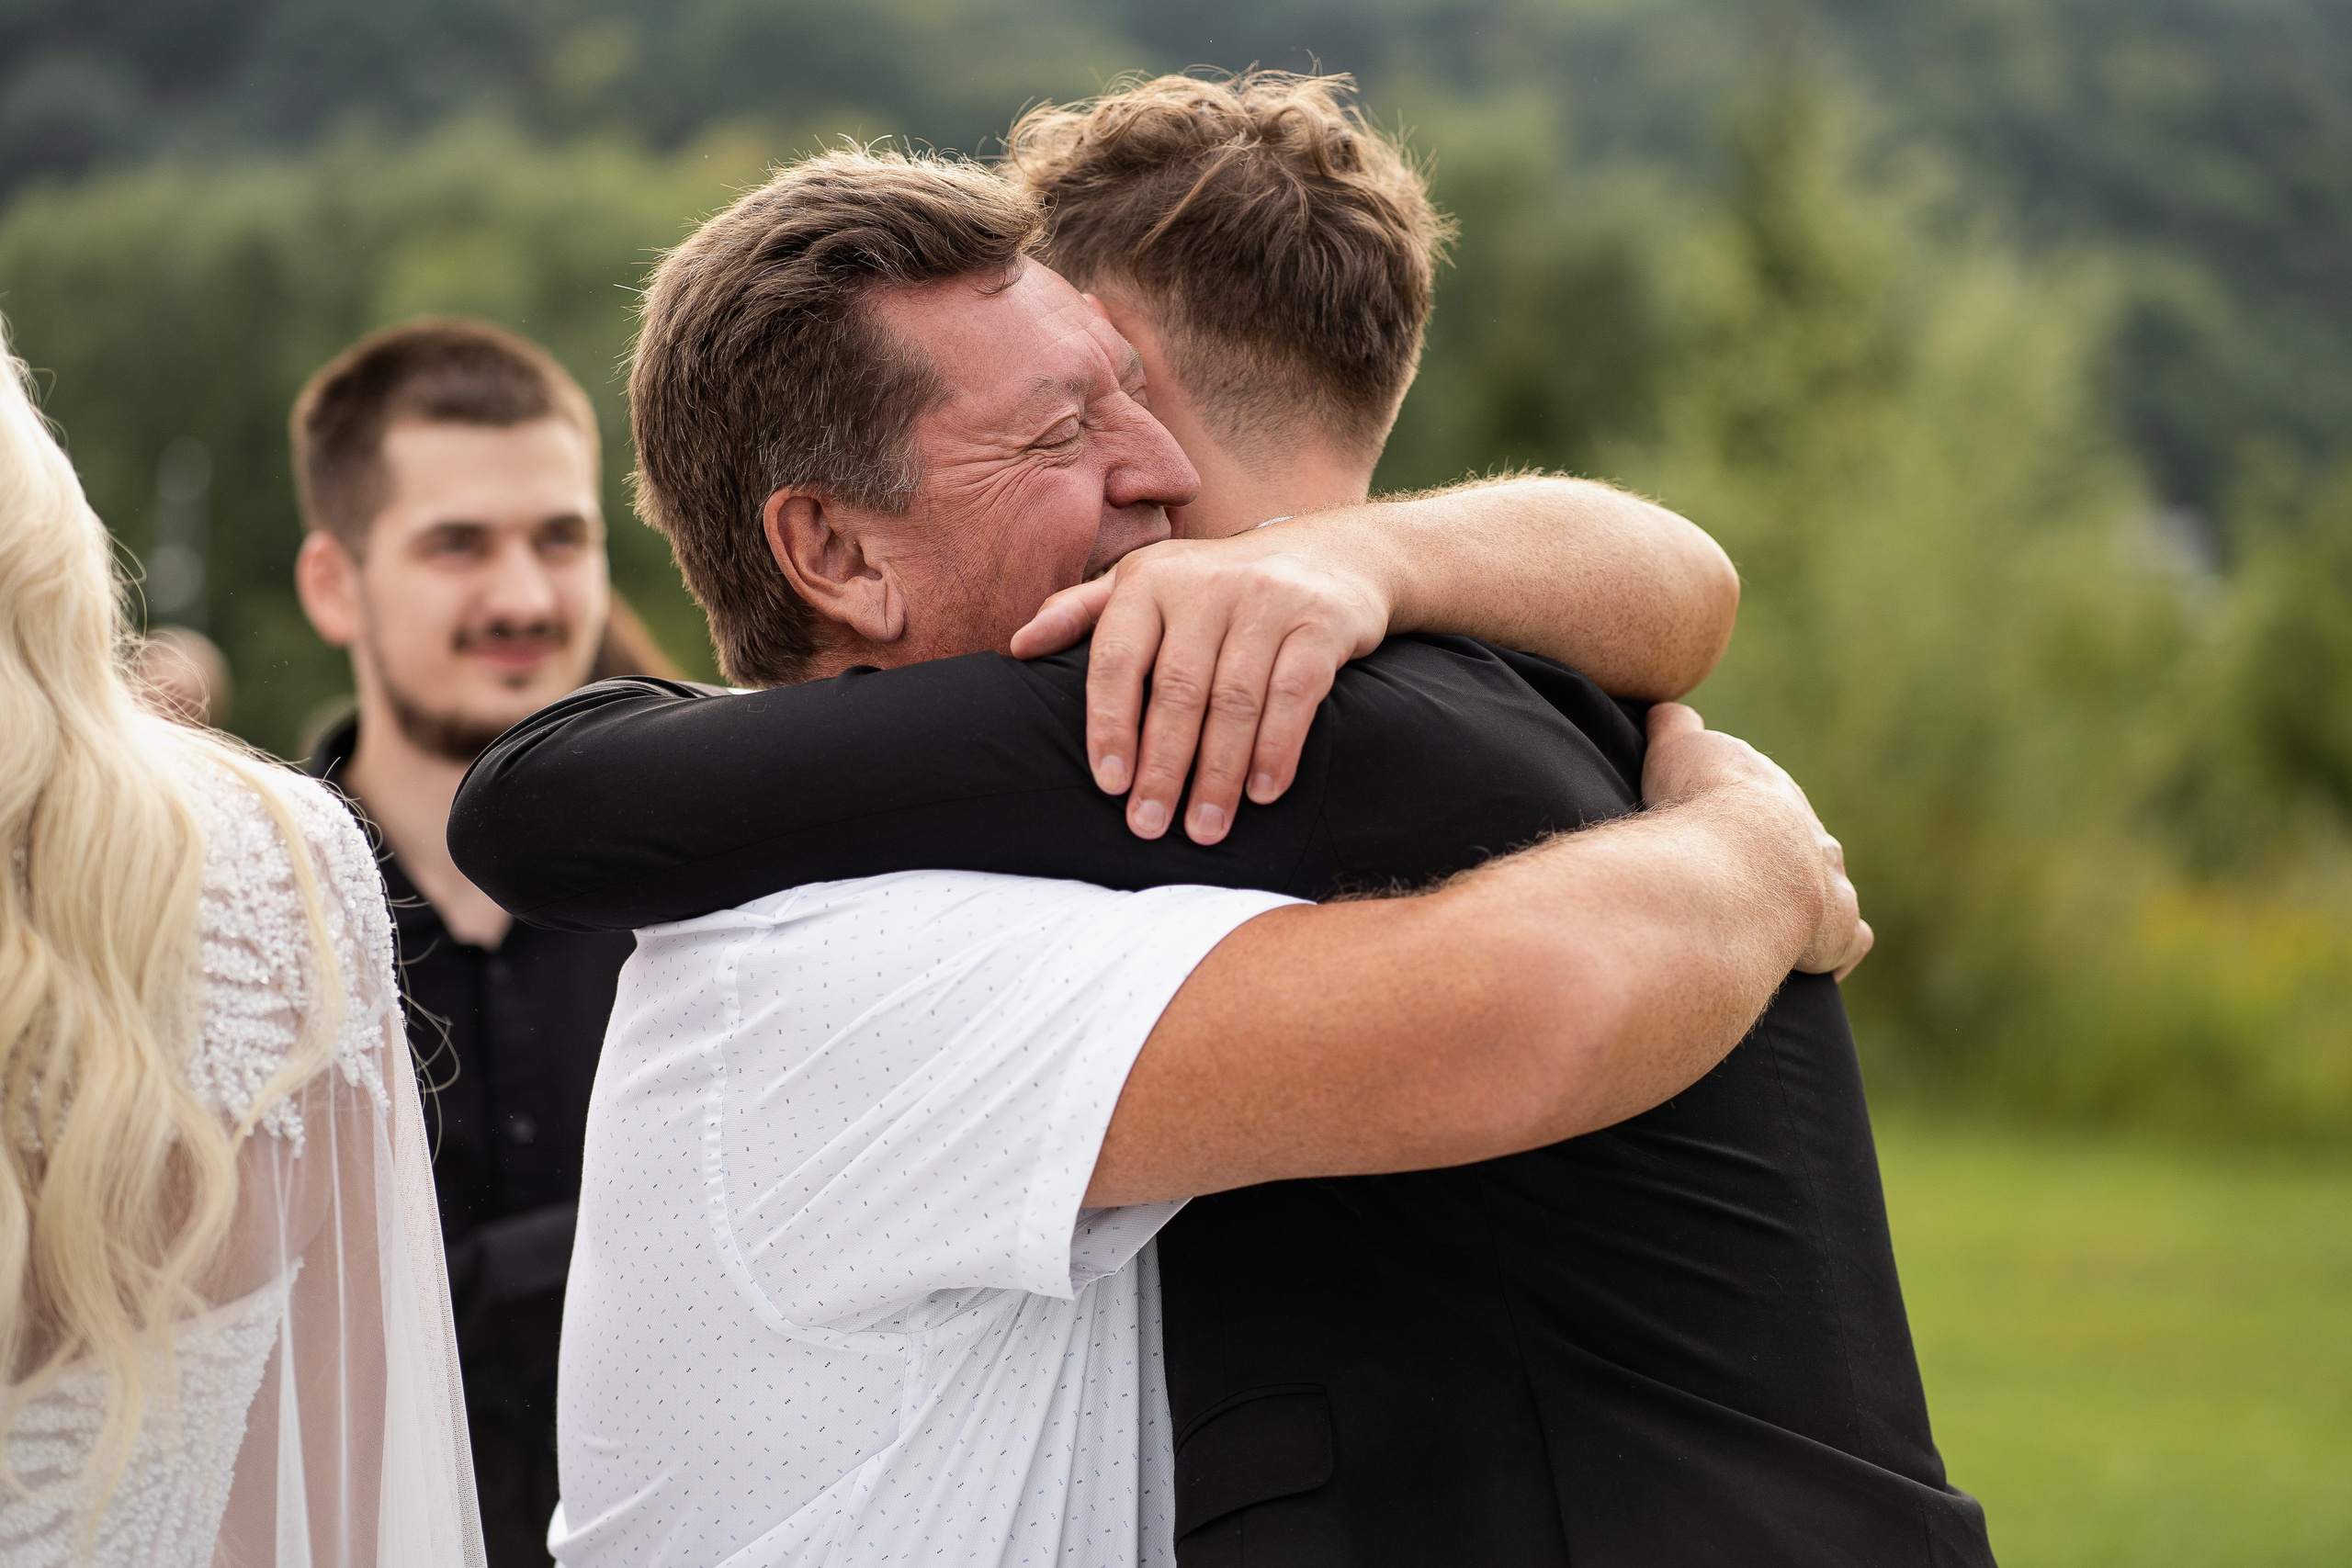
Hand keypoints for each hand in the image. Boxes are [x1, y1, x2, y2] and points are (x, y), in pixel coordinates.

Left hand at [1010, 527, 1393, 843]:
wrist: (1331, 555)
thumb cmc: (1219, 586)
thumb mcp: (1148, 583)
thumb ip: (1083, 613)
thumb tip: (1018, 646)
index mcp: (1150, 581)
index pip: (1118, 659)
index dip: (1110, 725)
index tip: (1110, 785)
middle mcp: (1205, 585)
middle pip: (1177, 689)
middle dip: (1162, 767)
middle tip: (1148, 826)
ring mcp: (1266, 600)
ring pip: (1234, 700)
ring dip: (1217, 774)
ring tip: (1204, 828)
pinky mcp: (1320, 622)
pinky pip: (1294, 694)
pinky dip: (1276, 748)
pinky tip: (1262, 792)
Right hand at [1641, 704, 1872, 980]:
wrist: (1746, 852)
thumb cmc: (1704, 801)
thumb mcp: (1678, 749)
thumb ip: (1673, 727)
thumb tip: (1666, 711)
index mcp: (1773, 795)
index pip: (1768, 801)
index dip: (1746, 816)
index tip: (1725, 827)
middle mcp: (1811, 836)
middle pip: (1808, 845)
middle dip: (1785, 861)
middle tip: (1747, 882)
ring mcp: (1828, 883)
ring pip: (1833, 890)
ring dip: (1810, 906)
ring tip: (1777, 925)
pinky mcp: (1837, 930)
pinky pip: (1847, 942)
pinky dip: (1833, 952)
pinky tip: (1811, 964)